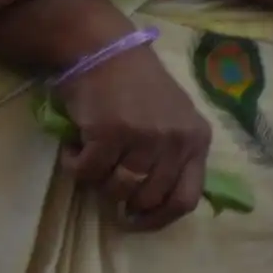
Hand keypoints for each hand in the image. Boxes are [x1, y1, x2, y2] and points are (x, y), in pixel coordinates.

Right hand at [57, 43, 211, 229]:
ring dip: (97, 180)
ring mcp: (145, 137)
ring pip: (116, 189)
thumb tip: (155, 205)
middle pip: (147, 198)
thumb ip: (175, 156)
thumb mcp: (175, 120)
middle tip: (106, 177)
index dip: (159, 219)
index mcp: (198, 140)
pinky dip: (75, 166)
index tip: (135, 220)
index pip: (187, 199)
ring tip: (94, 156)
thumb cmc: (140, 88)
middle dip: (120, 197)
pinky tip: (76, 147)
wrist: (107, 51)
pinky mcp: (110, 133)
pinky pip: (86, 173)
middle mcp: (176, 141)